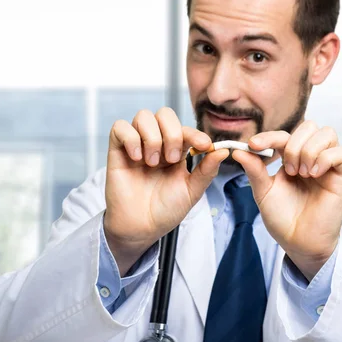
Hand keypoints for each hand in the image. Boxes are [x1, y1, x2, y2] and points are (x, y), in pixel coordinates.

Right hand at [104, 108, 228, 275]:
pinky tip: (137, 158)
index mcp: (177, 150)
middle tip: (172, 159)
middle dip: (172, 133)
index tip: (204, 145)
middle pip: (164, 113)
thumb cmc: (166, 210)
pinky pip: (120, 127)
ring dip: (152, 137)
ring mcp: (137, 145)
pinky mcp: (117, 150)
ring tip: (153, 162)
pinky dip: (131, 138)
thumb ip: (207, 170)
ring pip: (143, 116)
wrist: (142, 227)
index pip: (186, 129)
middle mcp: (157, 143)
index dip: (195, 133)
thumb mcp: (192, 191)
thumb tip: (224, 150)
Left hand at [232, 121, 341, 279]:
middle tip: (288, 170)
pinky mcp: (341, 176)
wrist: (298, 242)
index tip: (253, 145)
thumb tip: (238, 151)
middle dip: (294, 144)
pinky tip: (315, 175)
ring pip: (327, 133)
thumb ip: (254, 170)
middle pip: (310, 126)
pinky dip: (326, 158)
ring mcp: (327, 165)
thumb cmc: (283, 218)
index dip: (268, 136)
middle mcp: (311, 157)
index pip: (284, 135)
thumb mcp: (263, 192)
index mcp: (291, 158)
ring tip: (302, 174)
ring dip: (309, 150)